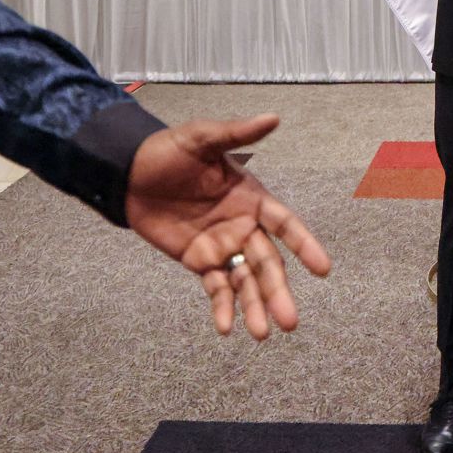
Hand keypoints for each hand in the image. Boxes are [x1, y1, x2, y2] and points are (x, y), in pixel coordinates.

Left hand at [125, 114, 331, 340]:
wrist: (128, 173)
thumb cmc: (169, 150)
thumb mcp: (202, 137)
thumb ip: (237, 133)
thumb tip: (273, 117)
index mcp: (252, 197)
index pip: (285, 225)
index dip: (305, 246)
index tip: (324, 269)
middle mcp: (243, 225)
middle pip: (268, 264)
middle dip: (279, 292)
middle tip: (290, 323)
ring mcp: (222, 246)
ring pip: (246, 282)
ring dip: (255, 307)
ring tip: (263, 334)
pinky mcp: (199, 261)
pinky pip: (216, 287)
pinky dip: (222, 308)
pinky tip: (225, 329)